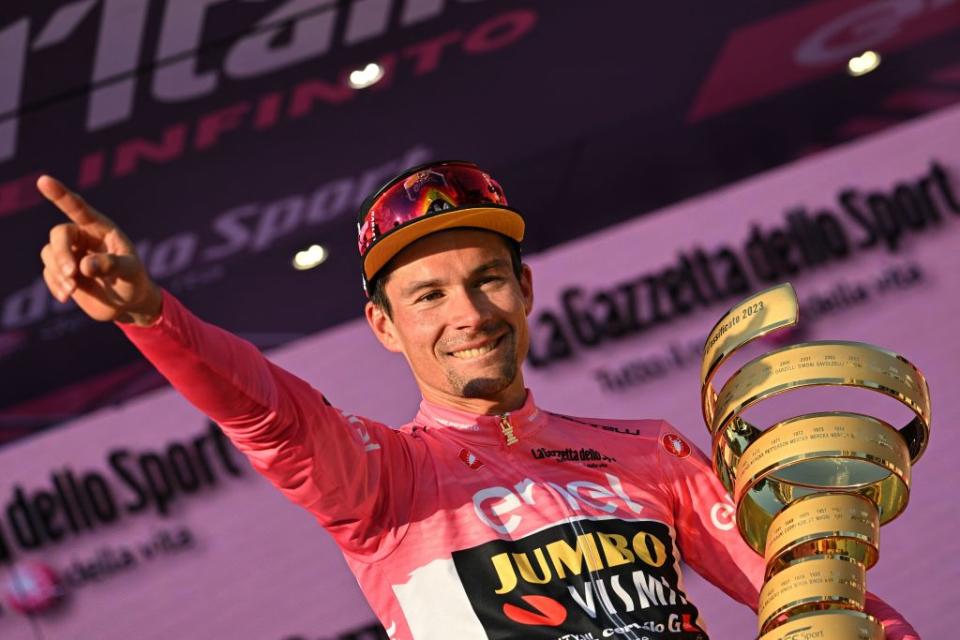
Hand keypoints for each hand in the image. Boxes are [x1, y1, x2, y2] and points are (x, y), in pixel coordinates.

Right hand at [37, 176, 161, 325]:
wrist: (127, 303)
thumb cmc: (133, 281)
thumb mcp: (130, 272)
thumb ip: (112, 265)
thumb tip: (86, 266)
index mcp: (101, 228)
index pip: (78, 207)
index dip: (60, 194)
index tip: (43, 180)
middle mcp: (82, 236)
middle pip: (59, 234)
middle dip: (62, 253)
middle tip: (72, 273)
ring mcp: (70, 253)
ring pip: (50, 254)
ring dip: (59, 272)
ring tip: (73, 289)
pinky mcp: (62, 271)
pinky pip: (49, 273)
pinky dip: (55, 285)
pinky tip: (66, 296)